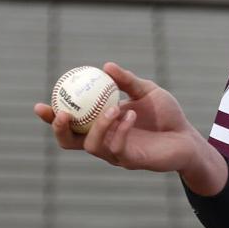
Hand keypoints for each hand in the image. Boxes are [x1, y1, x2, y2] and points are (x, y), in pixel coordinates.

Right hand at [33, 61, 199, 173]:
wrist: (187, 136)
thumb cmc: (166, 115)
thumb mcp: (146, 91)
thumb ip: (126, 81)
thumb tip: (105, 66)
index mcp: (100, 125)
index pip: (70, 124)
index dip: (51, 118)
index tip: (41, 104)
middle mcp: (103, 141)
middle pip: (69, 142)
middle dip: (59, 129)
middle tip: (62, 113)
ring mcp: (115, 154)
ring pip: (92, 145)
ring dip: (99, 125)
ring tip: (114, 108)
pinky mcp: (130, 161)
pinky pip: (117, 147)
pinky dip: (120, 129)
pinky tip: (130, 115)